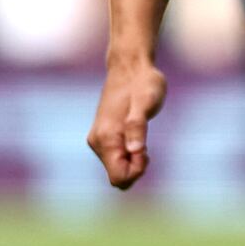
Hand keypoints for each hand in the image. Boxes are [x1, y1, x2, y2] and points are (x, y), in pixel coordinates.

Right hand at [88, 53, 169, 188]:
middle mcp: (97, 142)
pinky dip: (130, 156)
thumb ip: (138, 127)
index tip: (147, 151)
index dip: (137, 171)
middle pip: (118, 176)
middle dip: (136, 168)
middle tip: (147, 145)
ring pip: (117, 169)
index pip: (119, 177)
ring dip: (134, 161)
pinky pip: (117, 160)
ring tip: (142, 138)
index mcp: (106, 138)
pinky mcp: (103, 137)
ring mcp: (98, 140)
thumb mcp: (146, 103)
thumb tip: (135, 151)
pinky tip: (137, 139)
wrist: (130, 68)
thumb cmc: (142, 84)